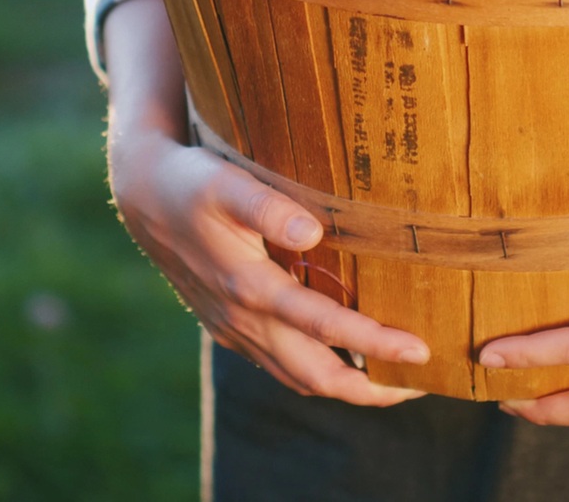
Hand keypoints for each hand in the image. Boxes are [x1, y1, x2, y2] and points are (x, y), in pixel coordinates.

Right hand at [104, 0, 429, 406]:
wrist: (144, 194)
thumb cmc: (192, 182)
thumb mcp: (224, 182)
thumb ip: (266, 206)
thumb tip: (313, 232)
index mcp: (247, 286)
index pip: (321, 326)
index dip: (372, 342)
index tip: (419, 349)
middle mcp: (242, 319)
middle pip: (314, 374)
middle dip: (371, 387)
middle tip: (424, 382)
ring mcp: (235, 329)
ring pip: (298, 377)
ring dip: (349, 386)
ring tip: (398, 381)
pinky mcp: (231, 327)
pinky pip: (281, 365)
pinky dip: (320, 372)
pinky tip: (350, 360)